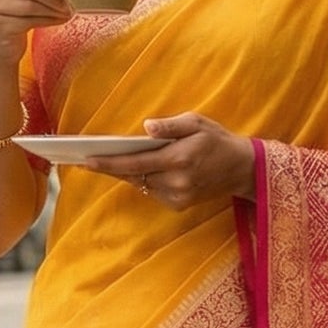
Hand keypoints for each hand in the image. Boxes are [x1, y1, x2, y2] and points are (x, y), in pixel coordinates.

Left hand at [82, 113, 255, 208]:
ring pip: (141, 183)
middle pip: (133, 175)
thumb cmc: (217, 140)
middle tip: (85, 159)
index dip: (108, 163)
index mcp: (179, 159)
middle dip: (110, 167)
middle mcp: (177, 182)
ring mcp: (178, 197)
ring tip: (106, 159)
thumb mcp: (197, 122)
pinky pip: (152, 191)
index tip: (86, 161)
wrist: (243, 169)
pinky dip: (144, 179)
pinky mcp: (179, 205)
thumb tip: (146, 127)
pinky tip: (139, 168)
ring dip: (127, 172)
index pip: (135, 162)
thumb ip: (170, 125)